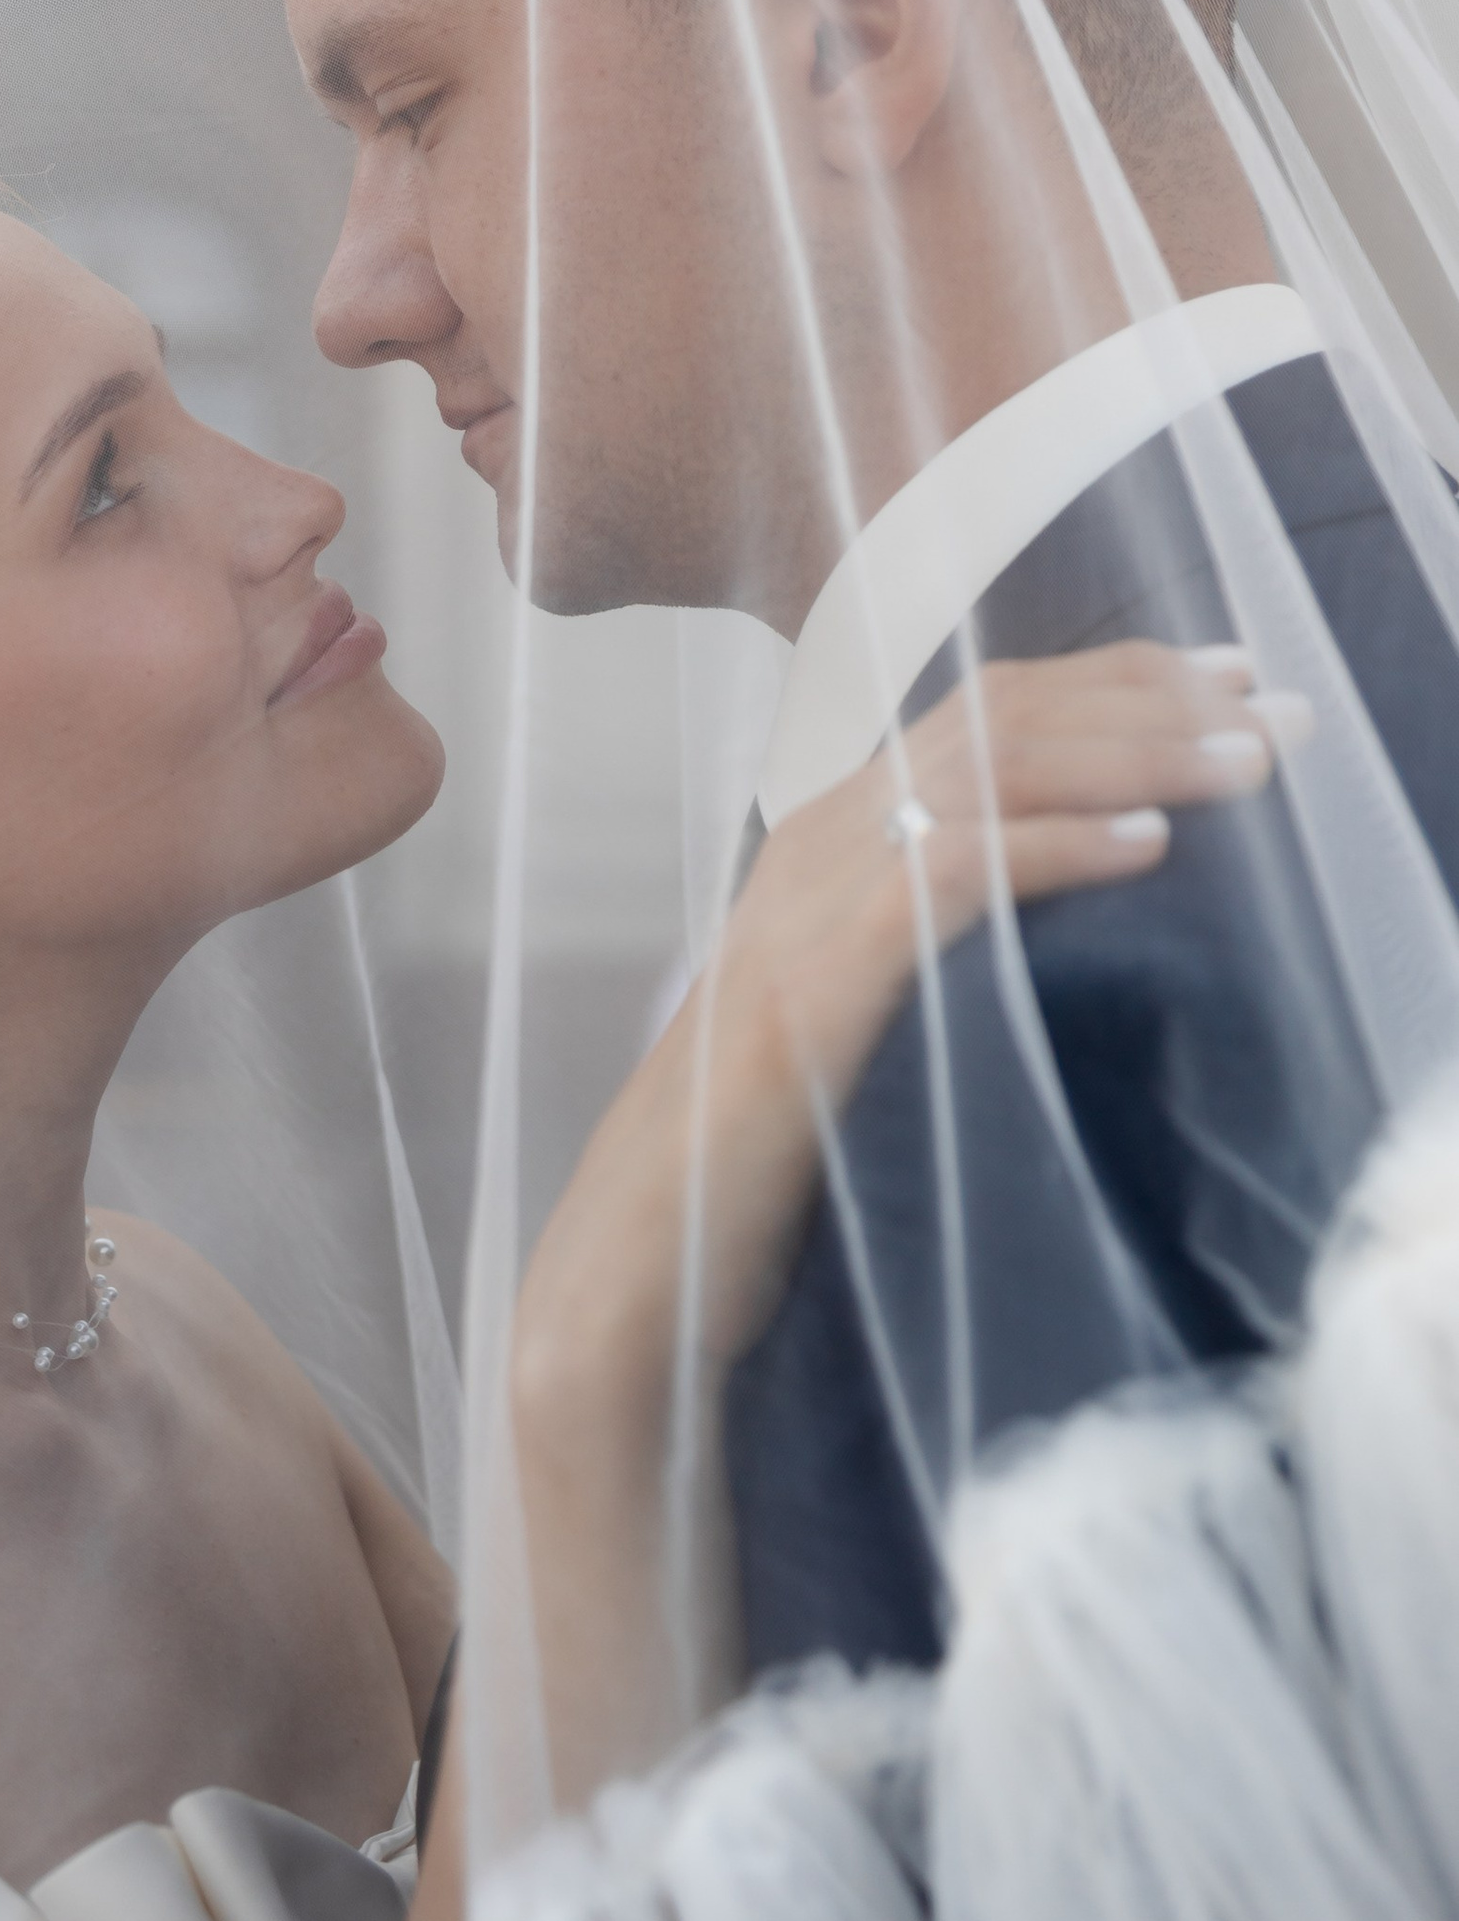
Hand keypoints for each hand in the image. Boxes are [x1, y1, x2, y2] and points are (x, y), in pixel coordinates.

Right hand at [530, 639, 1307, 1403]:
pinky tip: (1146, 845)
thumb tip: (1078, 903)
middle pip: (1001, 713)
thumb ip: (939, 934)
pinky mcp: (822, 974)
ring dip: (1136, 755)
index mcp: (833, 835)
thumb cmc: (767, 1144)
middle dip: (1153, 698)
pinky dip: (1058, 844)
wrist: (645, 1239)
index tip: (1228, 682)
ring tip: (1246, 767)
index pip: (985, 708)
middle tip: (1274, 709)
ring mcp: (813, 898)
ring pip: (989, 768)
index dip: (1115, 680)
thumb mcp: (867, 1004)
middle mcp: (820, 838)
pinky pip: (954, 870)